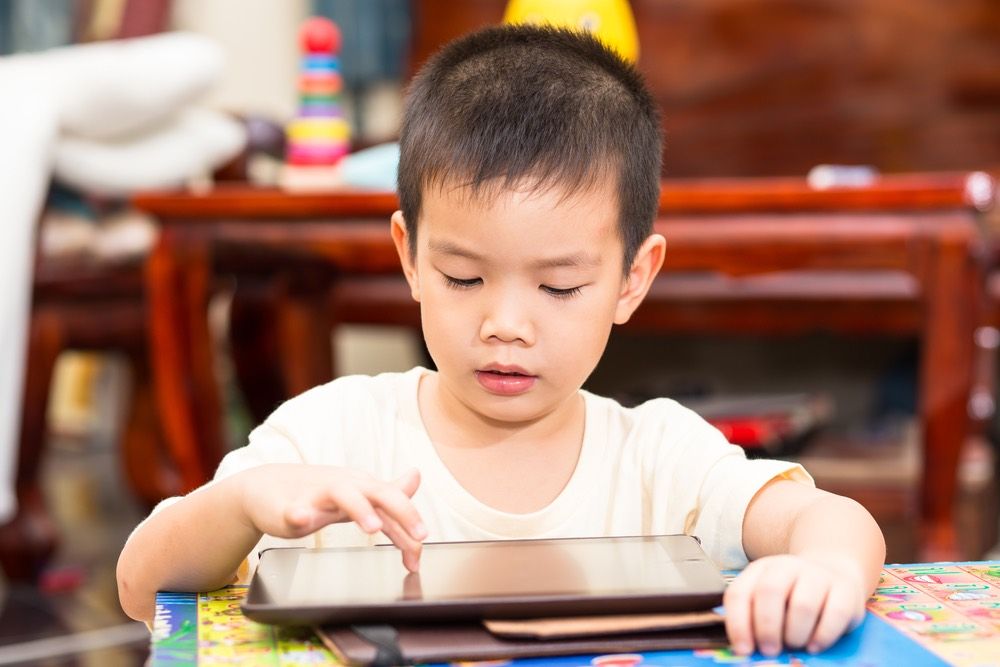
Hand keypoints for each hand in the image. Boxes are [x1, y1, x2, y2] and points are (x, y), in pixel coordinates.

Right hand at [236, 464, 426, 570]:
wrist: (264, 487)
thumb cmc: (315, 492)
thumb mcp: (356, 491)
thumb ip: (387, 492)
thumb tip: (416, 477)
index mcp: (362, 487)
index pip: (394, 504)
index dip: (411, 528)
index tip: (419, 557)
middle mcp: (345, 487)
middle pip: (379, 492)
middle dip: (402, 511)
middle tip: (419, 534)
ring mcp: (317, 495)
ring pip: (342, 494)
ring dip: (360, 509)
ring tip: (373, 528)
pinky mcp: (288, 506)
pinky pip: (294, 508)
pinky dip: (299, 513)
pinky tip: (302, 518)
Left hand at [723, 554, 866, 656]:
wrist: (832, 573)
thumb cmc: (792, 595)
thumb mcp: (768, 601)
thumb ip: (754, 620)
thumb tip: (747, 650)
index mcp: (760, 570)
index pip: (739, 593)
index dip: (738, 624)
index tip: (744, 649)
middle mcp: (787, 567)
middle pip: (769, 591)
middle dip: (766, 627)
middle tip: (769, 650)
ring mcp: (817, 575)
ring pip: (802, 605)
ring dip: (795, 634)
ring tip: (794, 645)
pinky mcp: (845, 589)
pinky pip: (834, 614)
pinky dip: (822, 636)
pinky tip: (814, 646)